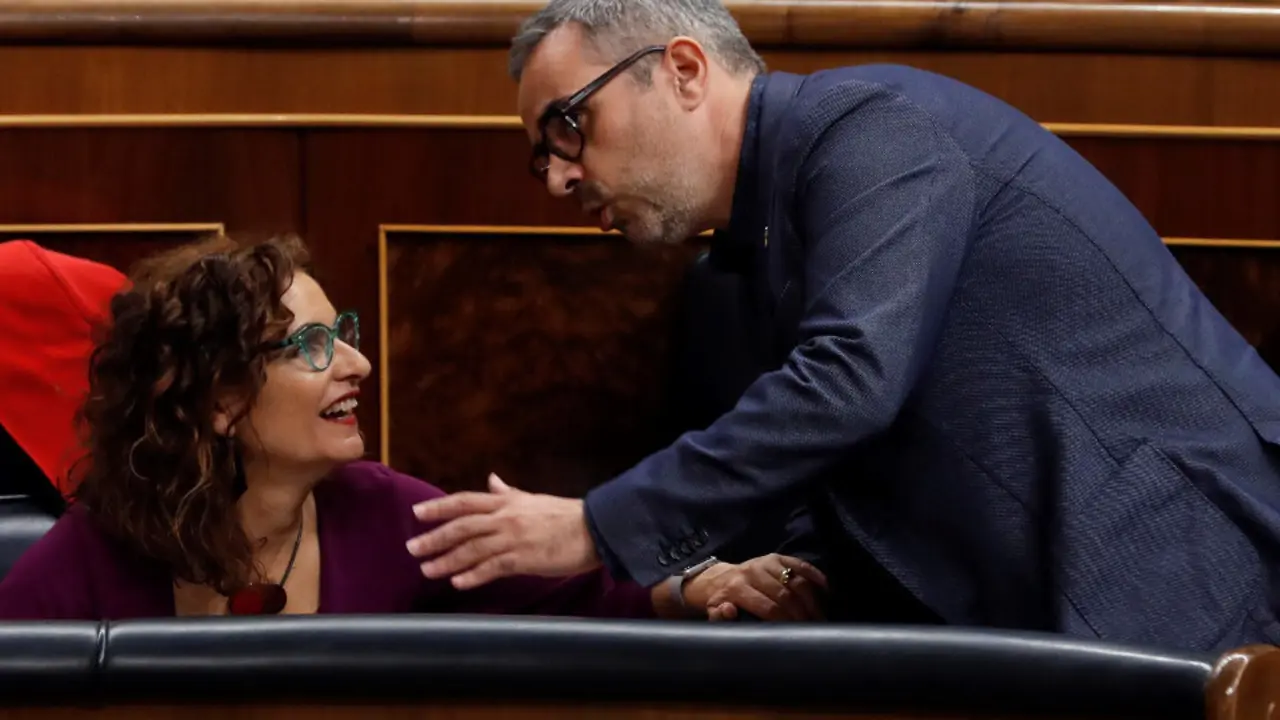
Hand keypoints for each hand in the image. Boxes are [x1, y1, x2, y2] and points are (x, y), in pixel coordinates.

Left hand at [406, 473, 600, 589]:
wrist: (594, 529)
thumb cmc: (564, 515)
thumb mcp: (532, 499)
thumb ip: (507, 493)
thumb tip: (491, 480)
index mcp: (507, 502)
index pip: (465, 501)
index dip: (440, 507)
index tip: (417, 513)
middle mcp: (505, 518)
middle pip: (462, 526)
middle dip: (435, 537)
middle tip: (412, 548)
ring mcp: (514, 538)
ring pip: (472, 548)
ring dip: (447, 560)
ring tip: (427, 570)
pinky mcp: (524, 559)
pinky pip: (493, 567)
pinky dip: (474, 575)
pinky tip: (458, 582)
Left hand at [685, 554, 826, 621]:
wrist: (720, 578)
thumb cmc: (721, 601)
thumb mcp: (714, 612)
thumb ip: (719, 617)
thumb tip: (729, 611)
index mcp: (737, 588)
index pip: (768, 607)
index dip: (785, 621)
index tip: (798, 633)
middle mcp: (753, 571)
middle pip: (785, 594)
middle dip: (801, 613)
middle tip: (813, 627)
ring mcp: (766, 562)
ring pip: (795, 580)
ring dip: (811, 599)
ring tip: (820, 616)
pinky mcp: (777, 556)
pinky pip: (800, 564)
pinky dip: (814, 576)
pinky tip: (826, 590)